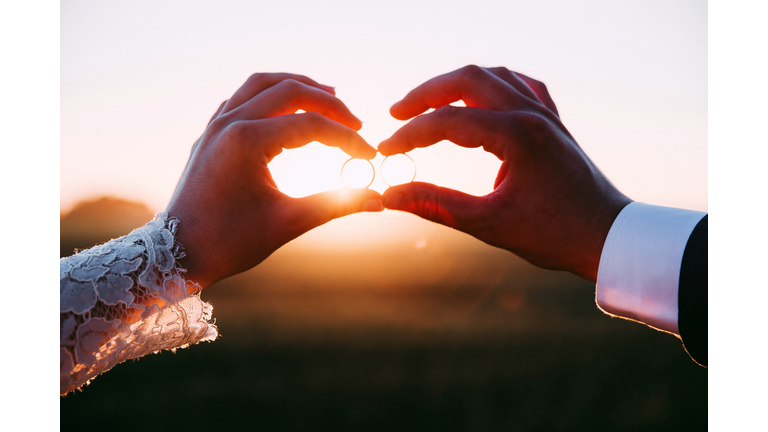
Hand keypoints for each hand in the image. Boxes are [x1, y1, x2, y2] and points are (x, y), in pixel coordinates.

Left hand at [167, 73, 381, 288]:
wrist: (178, 254)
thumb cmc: (230, 242)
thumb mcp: (288, 223)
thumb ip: (336, 205)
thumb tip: (379, 201)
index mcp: (247, 141)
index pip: (312, 126)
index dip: (347, 139)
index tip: (369, 156)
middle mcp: (229, 123)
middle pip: (289, 91)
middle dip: (329, 104)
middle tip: (356, 123)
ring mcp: (216, 124)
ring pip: (262, 83)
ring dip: (298, 86)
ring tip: (329, 96)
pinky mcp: (210, 132)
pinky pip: (242, 96)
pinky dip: (270, 94)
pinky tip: (287, 107)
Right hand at [378, 65, 630, 281]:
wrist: (609, 237)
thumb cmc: (555, 234)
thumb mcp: (489, 224)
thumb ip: (435, 206)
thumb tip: (390, 196)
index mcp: (516, 136)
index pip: (447, 122)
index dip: (409, 135)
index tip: (385, 151)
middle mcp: (532, 114)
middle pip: (467, 79)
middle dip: (426, 93)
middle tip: (396, 113)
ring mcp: (546, 114)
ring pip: (493, 76)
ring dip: (455, 85)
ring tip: (428, 105)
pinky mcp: (554, 123)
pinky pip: (520, 86)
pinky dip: (492, 86)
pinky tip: (481, 98)